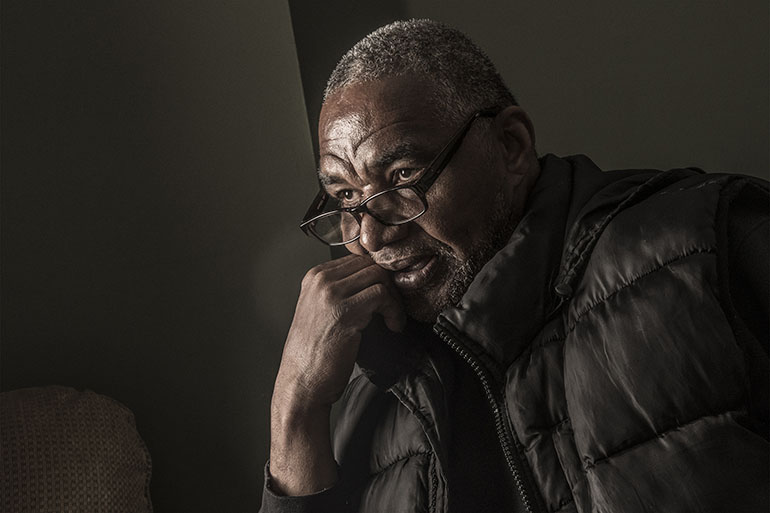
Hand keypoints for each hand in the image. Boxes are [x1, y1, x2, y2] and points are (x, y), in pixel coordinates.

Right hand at [268, 253, 404, 494]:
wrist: (302, 382)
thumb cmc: (315, 353)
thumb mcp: (322, 311)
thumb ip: (342, 291)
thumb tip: (377, 280)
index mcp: (314, 277)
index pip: (358, 259)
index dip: (378, 277)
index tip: (386, 298)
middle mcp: (320, 280)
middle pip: (371, 264)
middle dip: (389, 285)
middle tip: (393, 309)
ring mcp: (331, 294)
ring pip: (379, 276)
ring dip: (394, 299)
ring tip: (393, 320)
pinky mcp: (345, 312)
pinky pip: (382, 295)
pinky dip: (394, 310)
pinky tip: (392, 327)